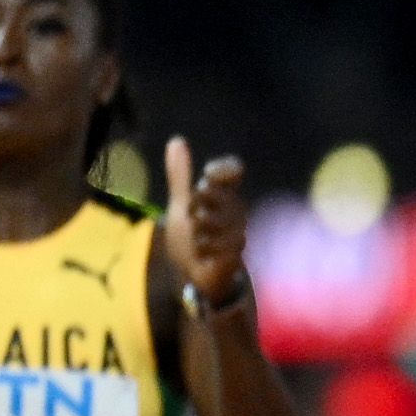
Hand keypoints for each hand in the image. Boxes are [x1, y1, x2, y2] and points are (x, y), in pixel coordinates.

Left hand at [165, 136, 249, 308]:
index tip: (206, 176)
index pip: (232, 169)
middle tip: (194, 218)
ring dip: (197, 232)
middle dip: (194, 206)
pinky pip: (215, 244)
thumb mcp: (181, 204)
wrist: (195, 274)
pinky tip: (203, 254)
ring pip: (211, 220)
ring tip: (198, 239)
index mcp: (225, 194)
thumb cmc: (190, 237)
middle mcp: (237, 209)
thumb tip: (177, 140)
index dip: (219, 170)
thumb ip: (180, 175)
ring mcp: (239, 231)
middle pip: (211, 193)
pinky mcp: (237, 253)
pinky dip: (202, 250)